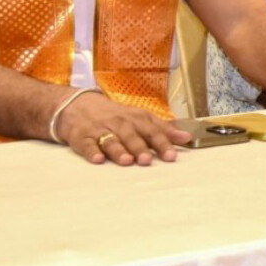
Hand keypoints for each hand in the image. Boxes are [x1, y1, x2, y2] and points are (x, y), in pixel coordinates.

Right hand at [58, 91, 191, 165]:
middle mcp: (120, 124)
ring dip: (118, 150)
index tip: (171, 155)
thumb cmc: (117, 116)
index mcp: (136, 118)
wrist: (79, 105)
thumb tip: (187, 138)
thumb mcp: (141, 118)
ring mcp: (100, 130)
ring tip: (126, 161)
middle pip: (131, 136)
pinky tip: (97, 159)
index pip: (152, 131)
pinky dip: (92, 152)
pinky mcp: (81, 138)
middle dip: (140, 148)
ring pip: (110, 140)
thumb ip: (163, 129)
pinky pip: (87, 145)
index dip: (162, 143)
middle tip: (147, 160)